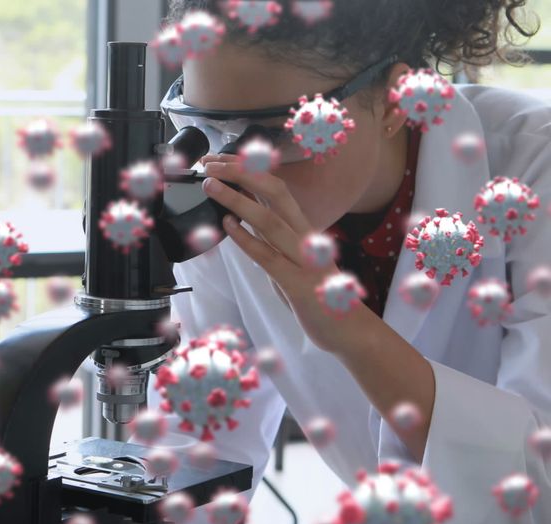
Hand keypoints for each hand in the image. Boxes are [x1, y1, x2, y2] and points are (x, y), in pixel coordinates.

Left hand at [199, 154, 373, 354]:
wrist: (347, 328)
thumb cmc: (315, 291)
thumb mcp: (290, 255)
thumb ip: (270, 236)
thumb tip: (241, 214)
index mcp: (302, 227)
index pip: (274, 188)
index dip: (247, 170)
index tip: (218, 159)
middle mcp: (303, 236)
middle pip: (274, 192)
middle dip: (242, 173)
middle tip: (211, 164)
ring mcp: (302, 258)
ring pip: (269, 220)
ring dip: (237, 200)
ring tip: (211, 186)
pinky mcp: (296, 283)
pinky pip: (268, 256)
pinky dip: (246, 239)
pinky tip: (228, 225)